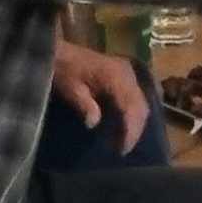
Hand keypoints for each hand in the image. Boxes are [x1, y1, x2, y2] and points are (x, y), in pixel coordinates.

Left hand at [52, 38, 148, 153]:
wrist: (60, 52)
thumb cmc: (64, 70)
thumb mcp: (70, 88)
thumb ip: (84, 105)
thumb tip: (94, 123)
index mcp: (115, 75)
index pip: (131, 106)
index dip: (130, 130)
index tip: (122, 149)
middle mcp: (127, 73)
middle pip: (141, 105)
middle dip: (135, 130)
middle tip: (121, 149)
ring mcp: (127, 73)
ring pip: (141, 102)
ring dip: (135, 123)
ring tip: (121, 142)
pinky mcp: (124, 75)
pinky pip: (135, 97)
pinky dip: (132, 114)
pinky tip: (122, 127)